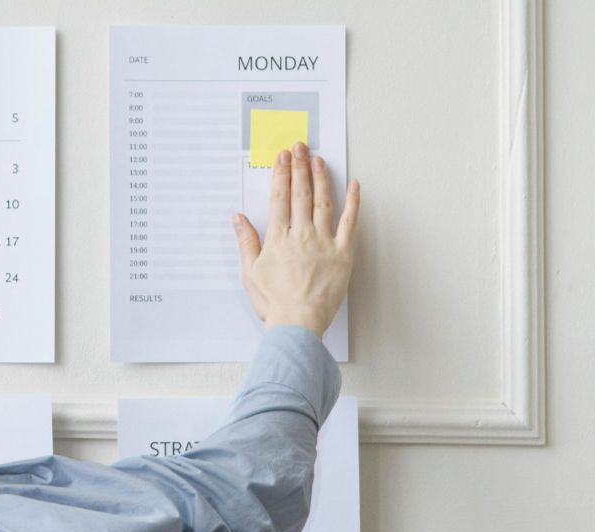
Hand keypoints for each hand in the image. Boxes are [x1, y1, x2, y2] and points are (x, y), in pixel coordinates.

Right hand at [232, 142, 359, 337]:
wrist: (297, 322)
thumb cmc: (274, 302)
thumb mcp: (250, 272)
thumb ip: (246, 242)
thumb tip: (239, 218)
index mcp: (278, 238)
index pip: (279, 198)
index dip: (280, 174)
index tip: (282, 158)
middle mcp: (300, 234)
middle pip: (300, 194)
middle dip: (299, 167)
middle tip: (299, 147)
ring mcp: (323, 242)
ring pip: (323, 202)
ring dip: (320, 178)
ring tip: (318, 159)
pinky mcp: (343, 253)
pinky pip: (350, 223)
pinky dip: (353, 203)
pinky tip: (354, 186)